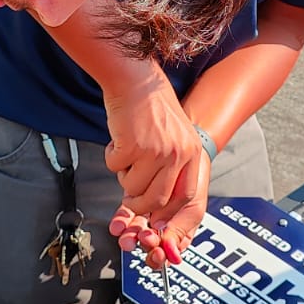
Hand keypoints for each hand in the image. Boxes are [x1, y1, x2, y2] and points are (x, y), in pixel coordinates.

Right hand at [104, 71, 210, 269]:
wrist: (135, 79)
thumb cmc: (150, 109)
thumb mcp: (174, 138)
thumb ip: (171, 169)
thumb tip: (156, 208)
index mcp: (192, 154)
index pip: (186, 198)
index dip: (169, 215)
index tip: (155, 223)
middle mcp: (179, 154)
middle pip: (158, 201)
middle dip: (139, 204)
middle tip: (128, 198)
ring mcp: (157, 150)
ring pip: (133, 188)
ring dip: (123, 179)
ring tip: (125, 157)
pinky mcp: (134, 145)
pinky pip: (116, 168)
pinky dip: (112, 159)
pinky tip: (118, 140)